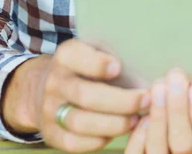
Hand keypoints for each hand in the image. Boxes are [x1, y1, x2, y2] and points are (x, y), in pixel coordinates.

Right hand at [4, 39, 149, 151]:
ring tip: (136, 119)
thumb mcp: (96, 49)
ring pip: (81, 122)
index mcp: (66, 55)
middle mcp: (55, 82)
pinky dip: (99, 140)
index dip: (97, 64)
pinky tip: (118, 132)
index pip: (75, 56)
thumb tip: (144, 73)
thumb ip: (113, 55)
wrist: (46, 86)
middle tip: (146, 100)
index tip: (118, 68)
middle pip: (86, 95)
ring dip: (113, 124)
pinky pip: (74, 143)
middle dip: (120, 101)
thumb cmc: (86, 64)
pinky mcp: (51, 133)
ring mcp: (49, 109)